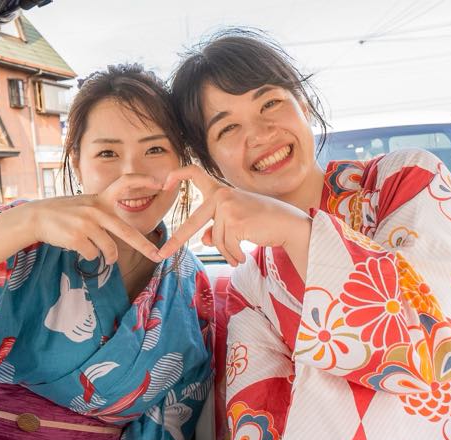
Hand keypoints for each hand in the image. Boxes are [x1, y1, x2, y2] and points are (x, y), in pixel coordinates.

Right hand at [13, 174, 162, 264]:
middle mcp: (96, 210)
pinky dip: (89, 256)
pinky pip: (93, 255)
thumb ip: (103, 212)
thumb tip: (122, 235)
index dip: (142, 180)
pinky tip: (78, 247)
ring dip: (108, 257)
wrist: (36, 217)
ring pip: (109, 250)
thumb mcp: (85, 204)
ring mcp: (86, 224)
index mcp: (100, 199)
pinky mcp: (76, 238)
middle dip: (144, 246)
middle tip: (156, 255)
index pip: (124, 182)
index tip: (159, 183)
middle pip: (126, 232)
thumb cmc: (65, 213)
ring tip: (103, 256)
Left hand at [156, 165, 310, 267]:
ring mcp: (228, 207)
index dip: (177, 175)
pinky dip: (234, 255)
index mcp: (221, 190)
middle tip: (161, 254)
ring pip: (216, 240)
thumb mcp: (237, 222)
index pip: (194, 172)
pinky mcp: (235, 221)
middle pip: (193, 222)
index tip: (163, 184)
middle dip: (176, 241)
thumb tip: (206, 240)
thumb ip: (218, 228)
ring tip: (238, 255)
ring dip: (227, 252)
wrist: (289, 224)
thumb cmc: (264, 222)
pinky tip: (243, 255)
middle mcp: (222, 195)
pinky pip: (226, 246)